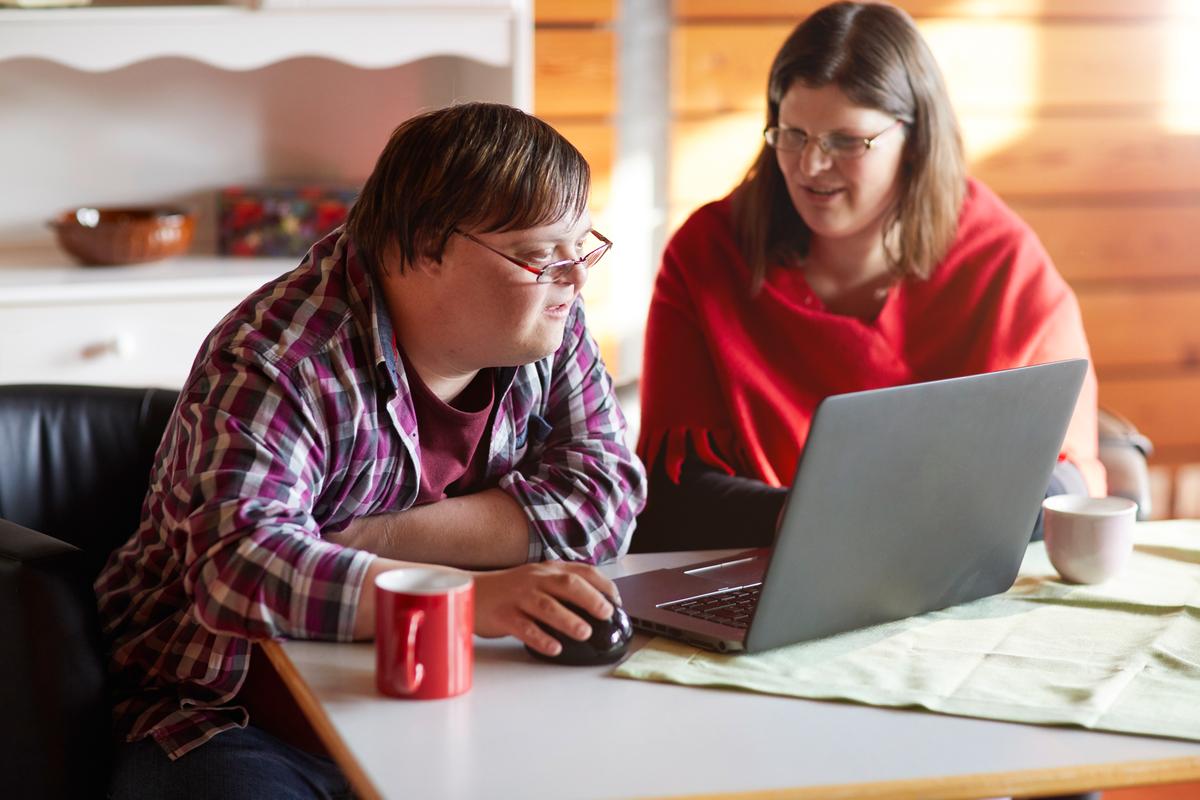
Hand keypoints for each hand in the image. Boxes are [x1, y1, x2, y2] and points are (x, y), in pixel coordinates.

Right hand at [472, 562, 619, 656]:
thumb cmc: (510, 590)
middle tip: (606, 613)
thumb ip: (562, 586)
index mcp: (547, 571)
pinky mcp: (504, 616)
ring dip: (568, 620)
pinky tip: (554, 648)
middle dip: (590, 599)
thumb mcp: (538, 579)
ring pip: (547, 606)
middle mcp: (535, 580)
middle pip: (567, 585)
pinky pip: (524, 627)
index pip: (581, 571)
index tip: (616, 600)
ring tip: (584, 633)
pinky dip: (541, 638)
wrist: (471, 591)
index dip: (602, 584)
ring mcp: (518, 597)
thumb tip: (597, 603)